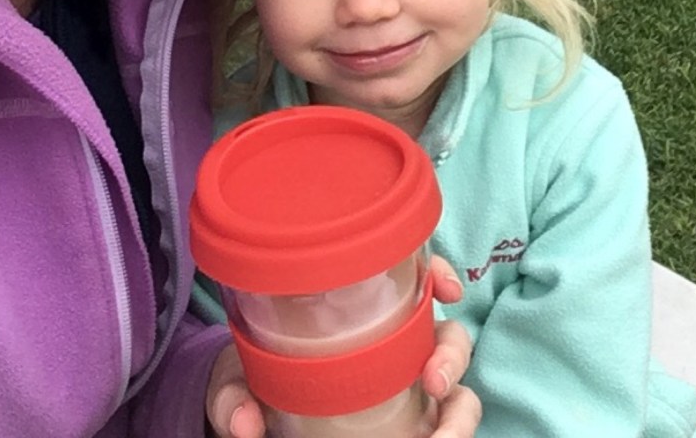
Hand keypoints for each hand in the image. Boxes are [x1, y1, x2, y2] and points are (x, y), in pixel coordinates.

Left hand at [205, 257, 479, 437]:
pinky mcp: (406, 426)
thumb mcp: (238, 378)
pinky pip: (439, 428)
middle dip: (452, 354)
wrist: (249, 409)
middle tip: (433, 379)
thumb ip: (235, 396)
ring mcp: (404, 390)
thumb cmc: (251, 376)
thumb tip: (244, 421)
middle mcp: (395, 348)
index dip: (438, 274)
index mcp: (364, 315)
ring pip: (457, 391)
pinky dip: (448, 434)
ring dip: (460, 413)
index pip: (414, 280)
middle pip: (448, 337)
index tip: (446, 287)